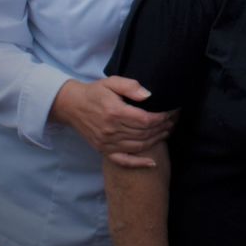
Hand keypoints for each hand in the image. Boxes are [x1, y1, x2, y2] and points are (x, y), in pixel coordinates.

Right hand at [51, 77, 173, 163]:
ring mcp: (107, 143)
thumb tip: (148, 95)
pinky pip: (123, 161)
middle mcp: (111, 130)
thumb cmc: (95, 92)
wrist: (72, 105)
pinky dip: (138, 163)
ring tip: (167, 132)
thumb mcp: (112, 82)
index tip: (171, 112)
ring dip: (156, 140)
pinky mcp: (103, 150)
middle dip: (162, 127)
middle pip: (144, 133)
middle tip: (173, 121)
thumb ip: (131, 87)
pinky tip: (152, 163)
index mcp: (115, 112)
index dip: (161, 117)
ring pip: (138, 146)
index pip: (145, 120)